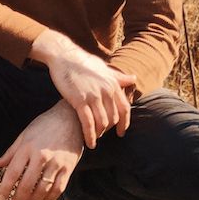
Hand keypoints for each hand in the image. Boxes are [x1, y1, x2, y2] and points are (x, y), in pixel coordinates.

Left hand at [0, 101, 83, 199]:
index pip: (12, 174)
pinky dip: (50, 197)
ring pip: (42, 189)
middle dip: (17, 199)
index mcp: (27, 147)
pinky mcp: (69, 166)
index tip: (1, 198)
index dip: (5, 189)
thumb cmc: (46, 124)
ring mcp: (56, 162)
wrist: (71, 116)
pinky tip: (44, 198)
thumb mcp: (26, 134)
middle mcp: (41, 156)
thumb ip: (12, 151)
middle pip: (26, 185)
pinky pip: (59, 188)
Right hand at [30, 29, 135, 147]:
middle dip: (109, 129)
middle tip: (103, 135)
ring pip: (102, 122)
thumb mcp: (104, 68)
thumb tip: (133, 78)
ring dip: (100, 134)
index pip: (125, 108)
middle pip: (114, 118)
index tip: (121, 132)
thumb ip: (119, 77)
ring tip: (95, 139)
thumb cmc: (84, 62)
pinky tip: (89, 143)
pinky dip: (90, 135)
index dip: (124, 123)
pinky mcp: (79, 100)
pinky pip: (88, 123)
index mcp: (113, 84)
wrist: (64, 56)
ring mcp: (93, 96)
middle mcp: (106, 91)